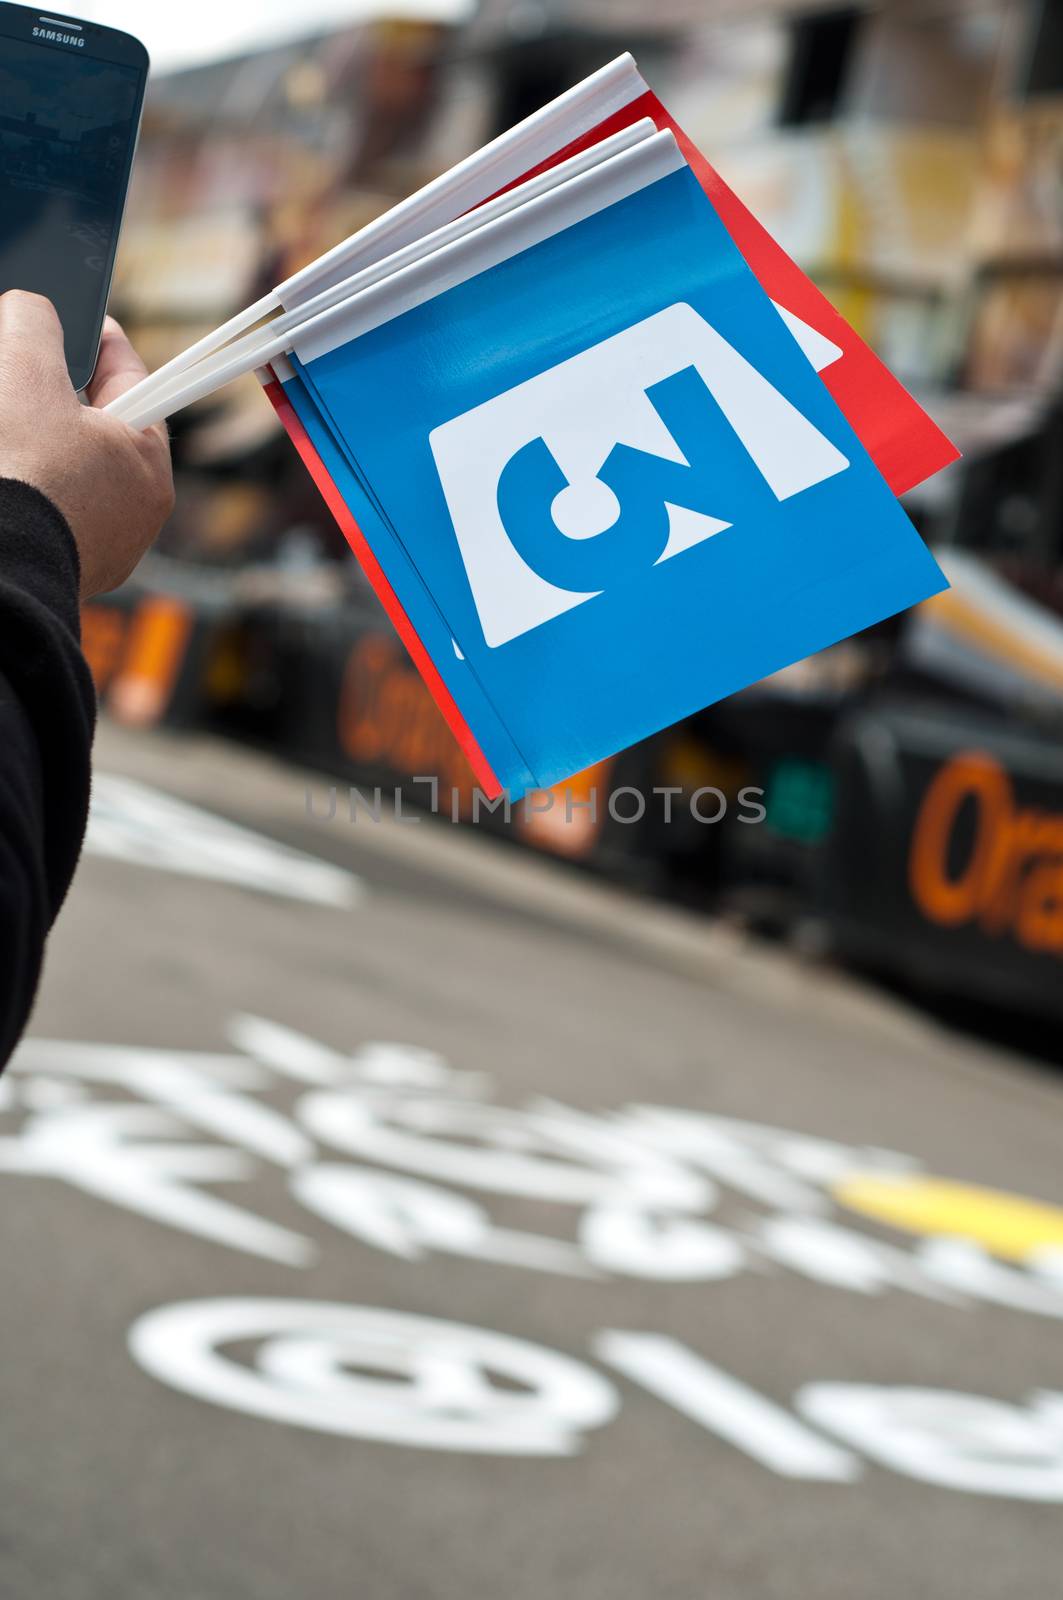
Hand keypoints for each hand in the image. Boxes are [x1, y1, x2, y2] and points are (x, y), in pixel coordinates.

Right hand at [0, 291, 173, 597]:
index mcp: (148, 461)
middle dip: (62, 394)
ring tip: (15, 422)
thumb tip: (31, 309)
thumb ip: (33, 325)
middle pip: (100, 429)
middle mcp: (136, 512)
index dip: (103, 342)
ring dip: (41, 439)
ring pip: (74, 472)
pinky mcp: (66, 570)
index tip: (81, 320)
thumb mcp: (25, 374)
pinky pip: (54, 510)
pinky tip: (13, 472)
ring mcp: (102, 547)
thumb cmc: (21, 477)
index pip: (134, 381)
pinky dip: (35, 485)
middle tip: (28, 369)